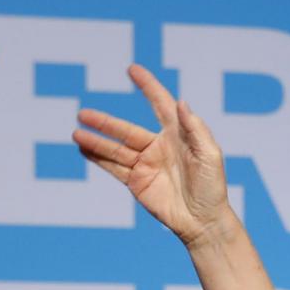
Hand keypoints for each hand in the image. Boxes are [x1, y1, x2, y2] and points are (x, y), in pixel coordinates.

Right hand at [75, 64, 234, 246]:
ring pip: (116, 149)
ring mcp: (146, 164)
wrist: (204, 220)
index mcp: (177, 135)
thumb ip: (195, 129)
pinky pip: (114, 168)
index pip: (159, 104)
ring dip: (95, 141)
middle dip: (104, 122)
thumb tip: (181, 102)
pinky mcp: (137, 182)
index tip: (132, 69)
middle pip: (126, 130)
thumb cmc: (213, 187)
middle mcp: (158, 146)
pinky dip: (98, 159)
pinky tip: (83, 149)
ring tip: (76, 132)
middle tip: (83, 113)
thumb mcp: (210, 155)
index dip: (147, 86)